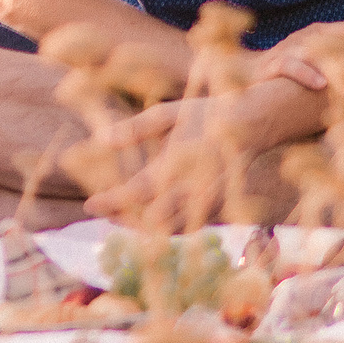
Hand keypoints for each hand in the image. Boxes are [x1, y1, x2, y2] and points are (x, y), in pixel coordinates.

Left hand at [82, 82, 313, 221]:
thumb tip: (100, 139)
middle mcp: (192, 189)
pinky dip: (163, 229)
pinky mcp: (214, 209)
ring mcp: (205, 203)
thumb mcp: (169, 113)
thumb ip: (135, 129)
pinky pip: (185, 228)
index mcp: (177, 163)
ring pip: (166, 229)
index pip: (136, 192)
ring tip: (119, 217)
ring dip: (140, 227)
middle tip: (102, 210)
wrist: (253, 125)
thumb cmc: (206, 114)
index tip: (90, 204)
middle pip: (148, 219)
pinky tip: (148, 219)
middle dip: (121, 218)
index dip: (111, 201)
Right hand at [255, 21, 343, 95]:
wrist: (250, 77)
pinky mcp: (272, 64)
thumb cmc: (296, 76)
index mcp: (322, 33)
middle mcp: (307, 36)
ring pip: (317, 54)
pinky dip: (306, 74)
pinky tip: (320, 86)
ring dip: (338, 74)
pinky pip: (290, 66)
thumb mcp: (322, 67)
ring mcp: (289, 48)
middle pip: (338, 42)